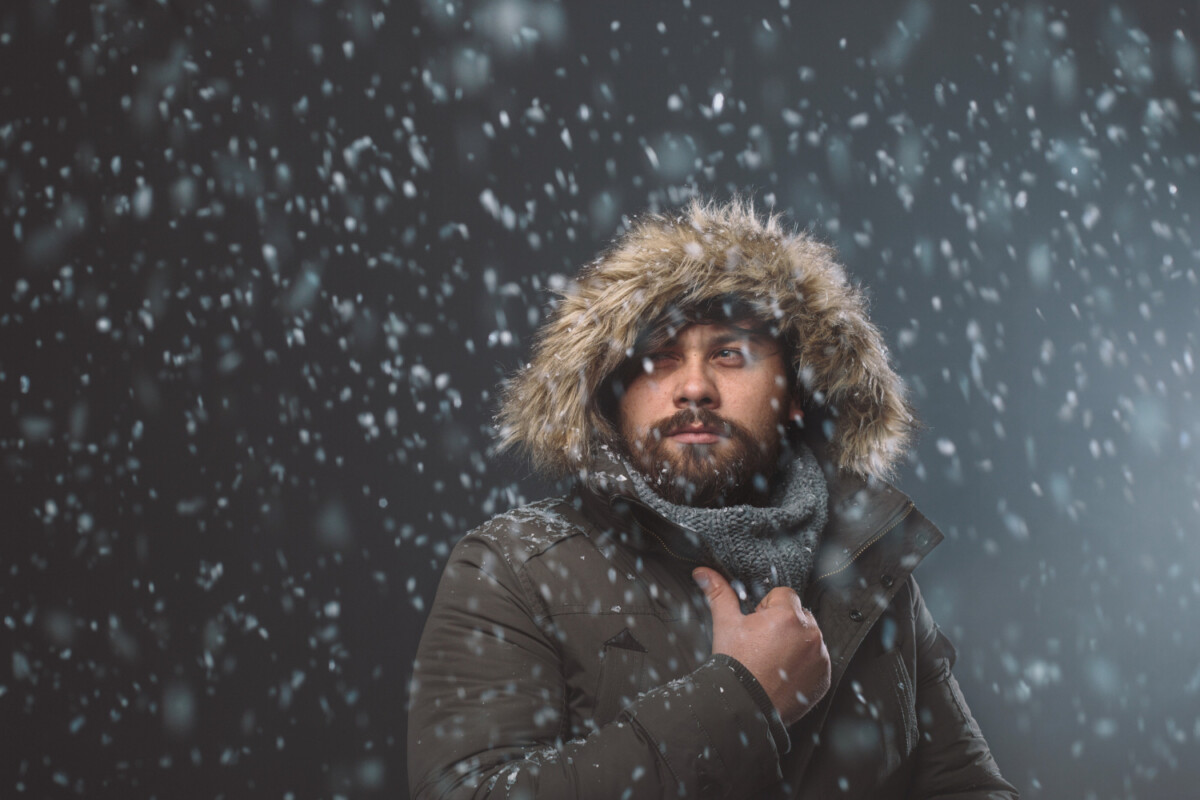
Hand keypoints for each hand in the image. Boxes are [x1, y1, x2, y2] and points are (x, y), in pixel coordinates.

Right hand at [693, 567, 830, 725]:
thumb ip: (719, 594)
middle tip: (762, 644)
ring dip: (795, 643)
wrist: (744, 707)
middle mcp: (810, 633)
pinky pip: (817, 660)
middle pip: (799, 615)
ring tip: (772, 660)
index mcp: (787, 615)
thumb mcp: (726, 625)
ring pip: (809, 637)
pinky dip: (805, 664)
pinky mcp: (824, 677)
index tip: (757, 627)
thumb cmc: (735, 666)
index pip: (784, 594)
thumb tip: (704, 573)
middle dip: (783, 624)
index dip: (766, 609)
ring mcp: (820, 657)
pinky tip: (784, 673)